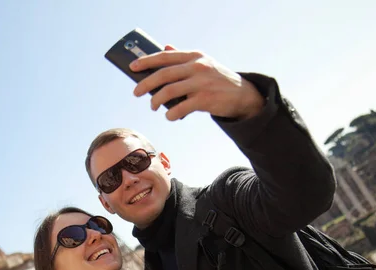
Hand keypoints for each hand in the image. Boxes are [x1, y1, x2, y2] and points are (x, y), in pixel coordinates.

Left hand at [130, 45, 264, 120]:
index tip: (132, 67)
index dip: (146, 61)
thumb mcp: (203, 63)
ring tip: (153, 106)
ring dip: (156, 101)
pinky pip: (180, 108)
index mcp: (194, 56)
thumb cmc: (216, 79)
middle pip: (163, 75)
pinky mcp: (205, 100)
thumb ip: (183, 58)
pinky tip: (169, 116)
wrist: (242, 95)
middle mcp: (197, 67)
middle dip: (145, 84)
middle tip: (136, 92)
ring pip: (168, 92)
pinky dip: (170, 114)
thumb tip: (165, 46)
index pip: (165, 56)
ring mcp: (201, 83)